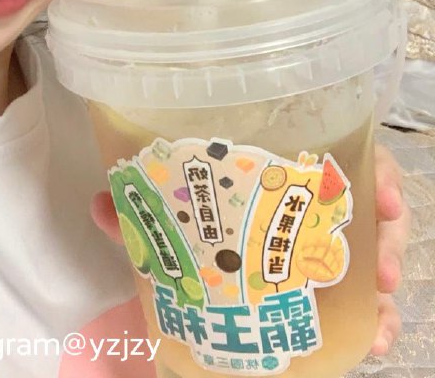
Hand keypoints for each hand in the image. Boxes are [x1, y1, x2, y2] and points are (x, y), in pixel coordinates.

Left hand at [91, 142, 411, 357]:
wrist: (209, 295)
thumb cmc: (195, 233)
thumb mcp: (170, 224)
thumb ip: (140, 216)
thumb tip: (101, 204)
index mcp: (276, 175)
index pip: (329, 154)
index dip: (361, 165)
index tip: (375, 192)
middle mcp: (309, 206)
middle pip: (360, 201)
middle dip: (380, 221)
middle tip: (383, 245)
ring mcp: (324, 248)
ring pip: (373, 248)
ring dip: (386, 266)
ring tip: (385, 290)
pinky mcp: (333, 290)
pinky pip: (368, 300)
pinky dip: (378, 316)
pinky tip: (379, 333)